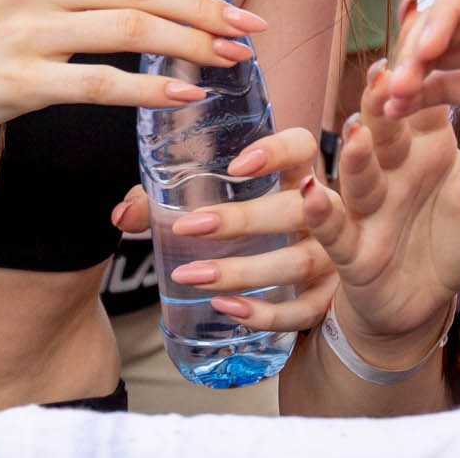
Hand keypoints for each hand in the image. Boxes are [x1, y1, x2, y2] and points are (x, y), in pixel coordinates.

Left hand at [110, 127, 334, 333]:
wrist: (334, 286)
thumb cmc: (260, 233)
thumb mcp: (228, 209)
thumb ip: (170, 205)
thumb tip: (124, 215)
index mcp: (301, 176)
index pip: (302, 147)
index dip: (277, 151)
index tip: (236, 166)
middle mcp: (327, 213)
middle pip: (299, 208)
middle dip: (245, 219)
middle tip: (191, 226)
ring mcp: (335, 257)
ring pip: (297, 261)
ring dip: (243, 270)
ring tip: (192, 276)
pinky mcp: (330, 300)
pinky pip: (303, 310)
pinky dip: (265, 313)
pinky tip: (227, 308)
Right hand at [312, 62, 459, 365]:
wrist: (425, 300)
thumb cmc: (458, 239)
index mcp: (428, 143)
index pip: (425, 96)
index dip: (423, 66)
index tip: (425, 26)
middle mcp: (393, 166)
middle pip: (385, 125)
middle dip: (380, 99)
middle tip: (384, 71)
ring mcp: (368, 205)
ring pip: (358, 172)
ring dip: (354, 152)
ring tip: (357, 130)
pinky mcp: (350, 249)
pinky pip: (333, 228)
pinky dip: (322, 213)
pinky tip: (312, 195)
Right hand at [381, 0, 459, 175]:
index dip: (441, 11)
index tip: (426, 47)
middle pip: (445, 18)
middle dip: (416, 45)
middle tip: (398, 83)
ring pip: (438, 52)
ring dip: (409, 70)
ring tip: (388, 100)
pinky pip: (445, 86)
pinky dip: (418, 96)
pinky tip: (394, 112)